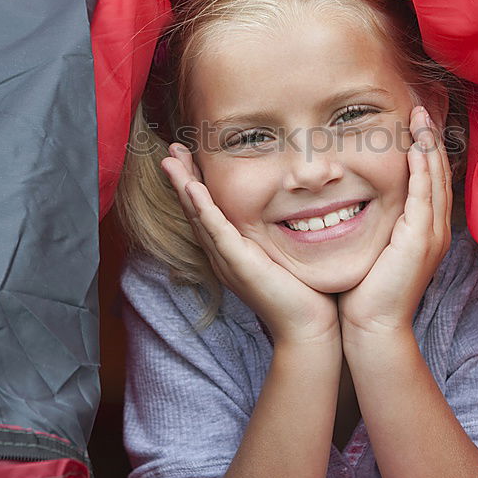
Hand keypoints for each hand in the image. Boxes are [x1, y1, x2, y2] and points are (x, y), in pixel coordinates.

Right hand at [162, 145, 340, 347]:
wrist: (307, 327)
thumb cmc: (303, 292)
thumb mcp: (285, 254)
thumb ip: (280, 232)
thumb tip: (295, 208)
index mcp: (231, 251)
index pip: (207, 211)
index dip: (195, 183)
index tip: (188, 157)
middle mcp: (223, 255)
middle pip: (195, 210)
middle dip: (182, 178)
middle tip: (170, 150)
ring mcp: (227, 260)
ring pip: (198, 216)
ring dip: (183, 186)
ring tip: (171, 160)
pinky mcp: (238, 264)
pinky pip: (216, 231)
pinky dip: (203, 207)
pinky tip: (192, 188)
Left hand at [338, 106, 451, 339]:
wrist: (372, 327)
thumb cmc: (364, 293)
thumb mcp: (372, 249)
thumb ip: (371, 225)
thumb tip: (351, 203)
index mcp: (424, 232)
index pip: (429, 181)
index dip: (424, 151)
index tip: (414, 124)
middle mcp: (435, 230)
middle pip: (439, 173)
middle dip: (431, 139)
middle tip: (421, 109)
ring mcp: (432, 234)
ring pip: (436, 179)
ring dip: (429, 145)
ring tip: (421, 118)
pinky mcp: (421, 239)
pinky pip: (425, 195)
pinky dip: (422, 169)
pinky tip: (416, 147)